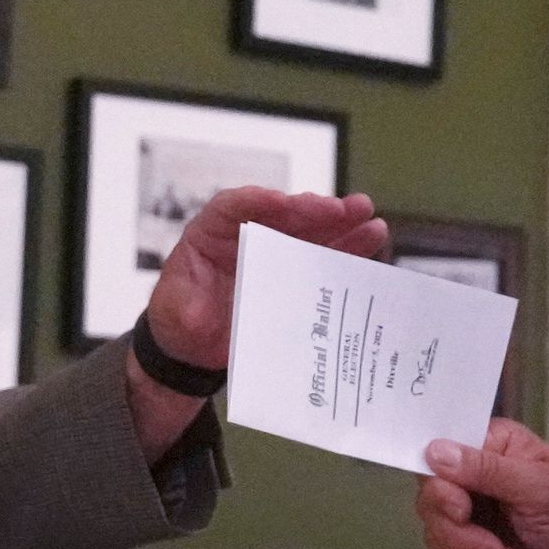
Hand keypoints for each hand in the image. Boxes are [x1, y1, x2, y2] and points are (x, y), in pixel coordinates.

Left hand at [143, 186, 388, 374]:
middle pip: (281, 214)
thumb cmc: (180, 322)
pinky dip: (346, 249)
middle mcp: (246, 236)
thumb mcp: (177, 314)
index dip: (258, 202)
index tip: (283, 203)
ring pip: (308, 230)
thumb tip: (211, 308)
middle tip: (342, 209)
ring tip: (368, 215)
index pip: (233, 207)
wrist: (192, 347)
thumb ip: (191, 307)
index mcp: (210, 236)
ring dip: (339, 223)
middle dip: (312, 210)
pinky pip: (322, 256)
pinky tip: (371, 238)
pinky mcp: (293, 272)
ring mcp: (273, 253)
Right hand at [418, 419, 548, 548]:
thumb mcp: (541, 486)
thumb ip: (488, 469)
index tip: (462, 509)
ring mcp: (468, 517)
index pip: (438, 456)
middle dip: (461, 536)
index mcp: (490, 446)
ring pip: (434, 538)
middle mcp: (471, 478)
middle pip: (430, 503)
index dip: (440, 486)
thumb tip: (435, 451)